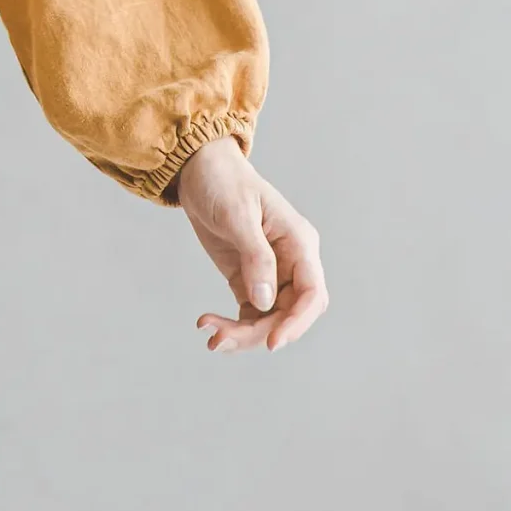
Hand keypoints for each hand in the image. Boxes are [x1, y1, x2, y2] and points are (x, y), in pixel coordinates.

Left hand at [173, 138, 327, 355]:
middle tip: (223, 340)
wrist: (199, 168)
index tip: (273, 342)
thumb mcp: (237, 214)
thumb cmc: (223, 181)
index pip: (312, 293)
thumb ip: (255, 256)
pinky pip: (251, 313)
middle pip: (290, 314)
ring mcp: (272, 273)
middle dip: (261, 333)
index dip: (297, 322)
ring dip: (243, 334)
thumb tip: (266, 301)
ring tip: (211, 337)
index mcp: (299, 243)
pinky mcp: (250, 279)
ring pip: (270, 319)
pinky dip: (233, 325)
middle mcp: (292, 262)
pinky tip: (209, 325)